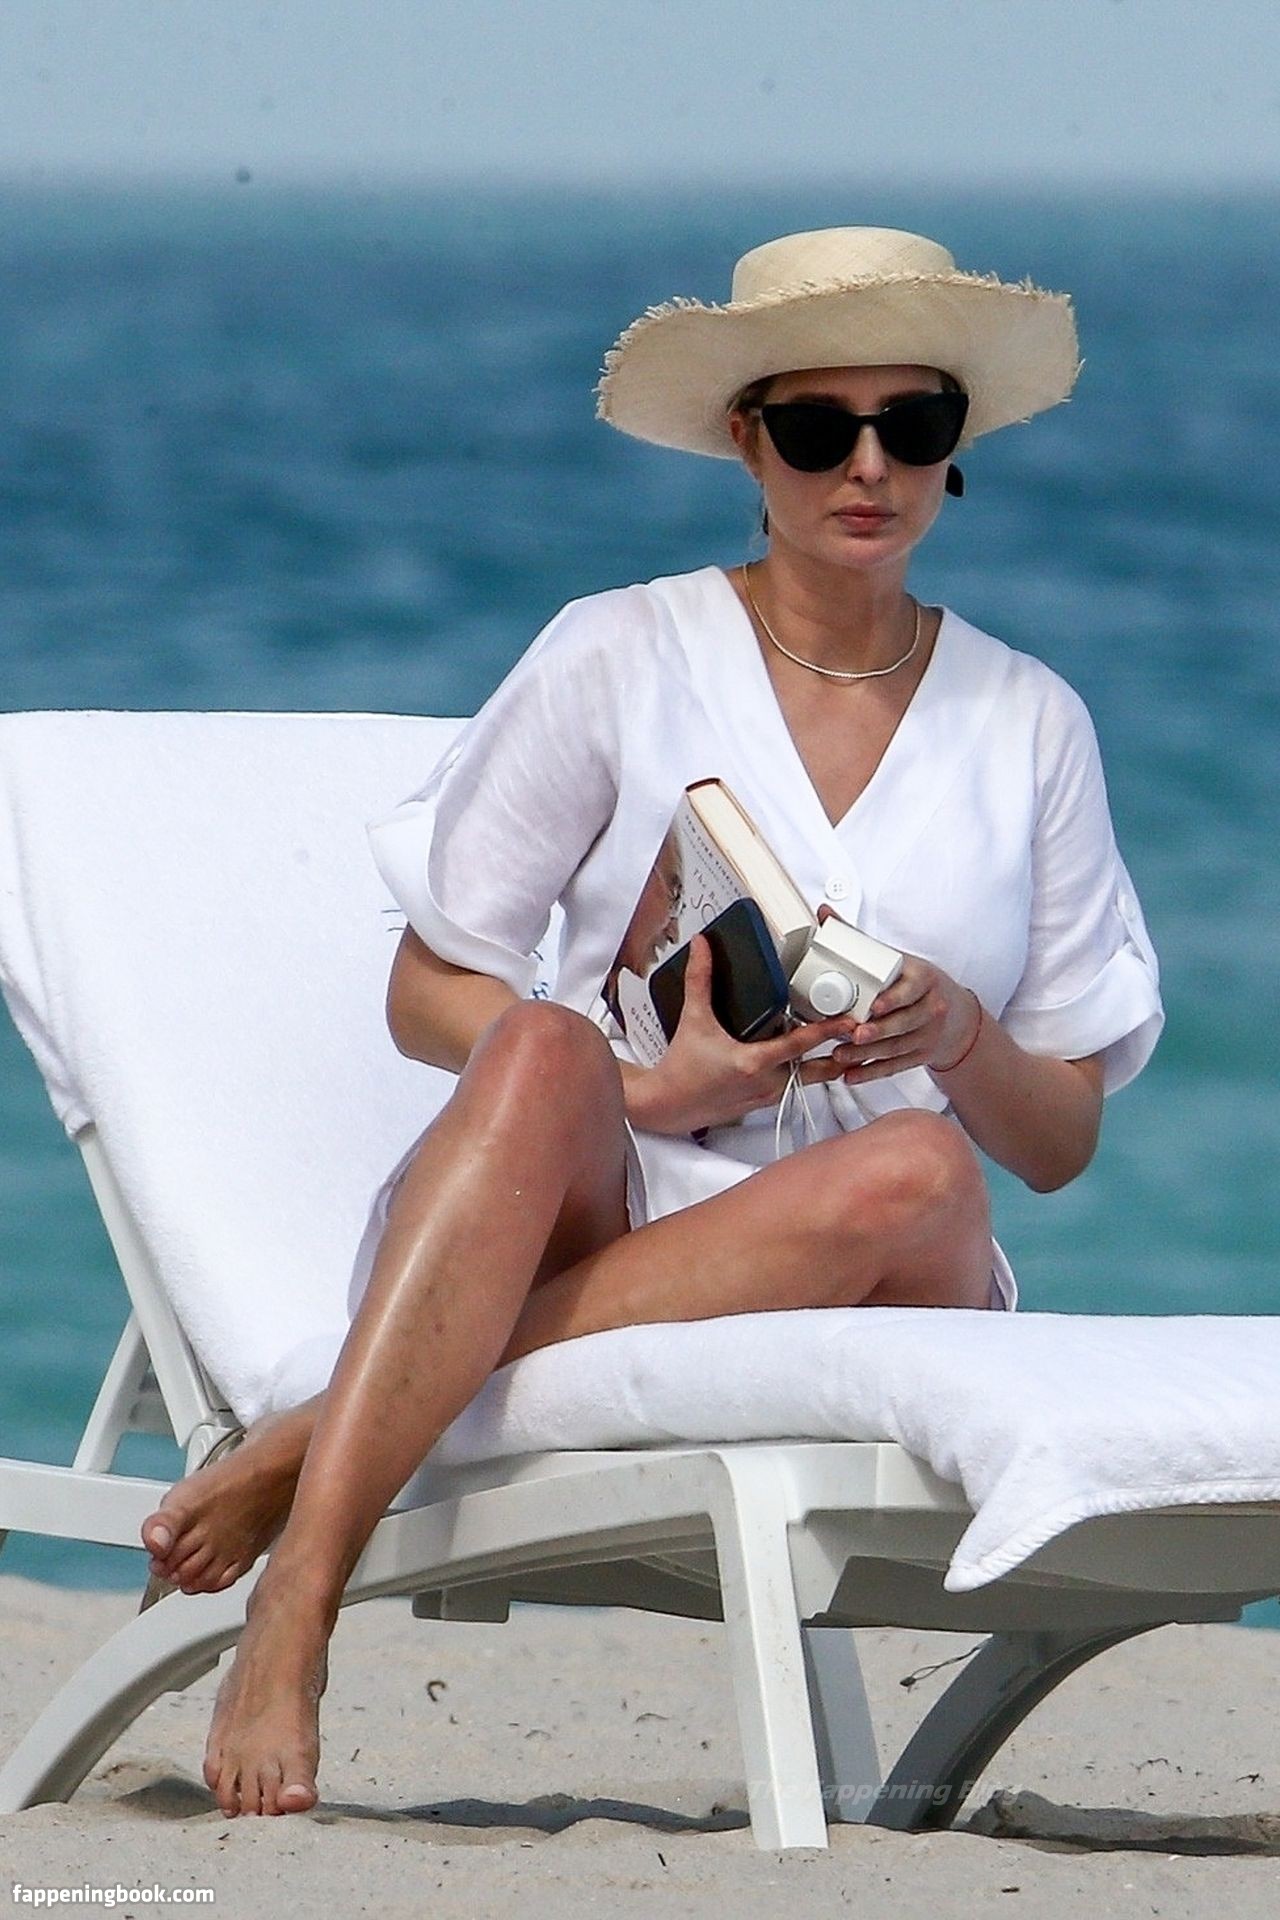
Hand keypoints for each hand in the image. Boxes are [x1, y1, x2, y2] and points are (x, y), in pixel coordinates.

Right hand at [627, 933, 865, 1135]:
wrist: (668, 1106)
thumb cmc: (681, 1070)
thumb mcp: (694, 1021)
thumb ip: (700, 980)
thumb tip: (703, 948)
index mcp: (754, 1063)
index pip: (800, 1044)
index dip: (828, 1031)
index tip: (849, 1020)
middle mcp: (767, 1083)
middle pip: (818, 1069)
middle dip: (841, 1053)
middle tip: (860, 1035)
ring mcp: (768, 1096)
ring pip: (809, 1080)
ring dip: (826, 1064)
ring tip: (845, 1046)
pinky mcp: (764, 1102)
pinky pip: (794, 1087)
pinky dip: (806, 1072)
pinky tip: (810, 1059)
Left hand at [823, 938, 980, 1084]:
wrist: (956, 1016)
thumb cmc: (917, 982)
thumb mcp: (897, 959)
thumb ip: (858, 939)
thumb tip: (824, 914)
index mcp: (923, 979)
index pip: (910, 990)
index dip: (893, 999)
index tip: (875, 1006)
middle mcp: (930, 1007)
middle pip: (903, 1022)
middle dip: (877, 1031)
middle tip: (854, 1034)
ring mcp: (928, 1034)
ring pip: (897, 1047)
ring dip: (868, 1054)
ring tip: (842, 1055)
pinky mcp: (921, 1055)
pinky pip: (896, 1067)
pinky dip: (873, 1073)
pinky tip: (853, 1076)